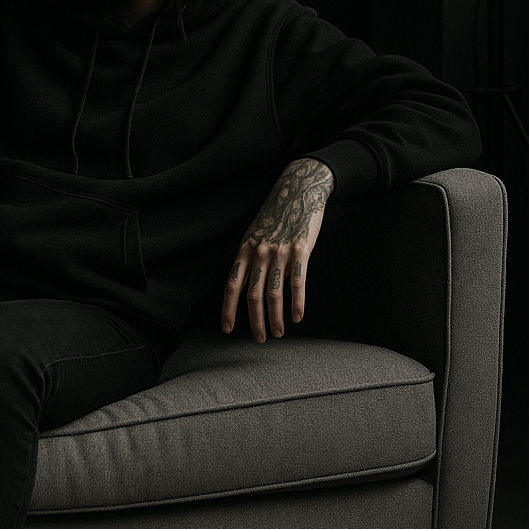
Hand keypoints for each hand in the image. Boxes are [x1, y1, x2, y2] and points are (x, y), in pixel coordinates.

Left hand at [221, 158, 334, 342]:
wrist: (298, 190)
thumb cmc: (275, 215)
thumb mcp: (254, 234)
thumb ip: (249, 258)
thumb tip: (244, 284)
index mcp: (244, 250)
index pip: (232, 285)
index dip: (228, 309)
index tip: (227, 328)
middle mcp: (259, 253)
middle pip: (252, 296)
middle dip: (254, 321)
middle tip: (259, 339)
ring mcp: (280, 252)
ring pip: (273, 294)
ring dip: (275, 318)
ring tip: (278, 333)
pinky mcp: (301, 250)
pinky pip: (297, 283)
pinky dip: (297, 303)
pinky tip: (298, 316)